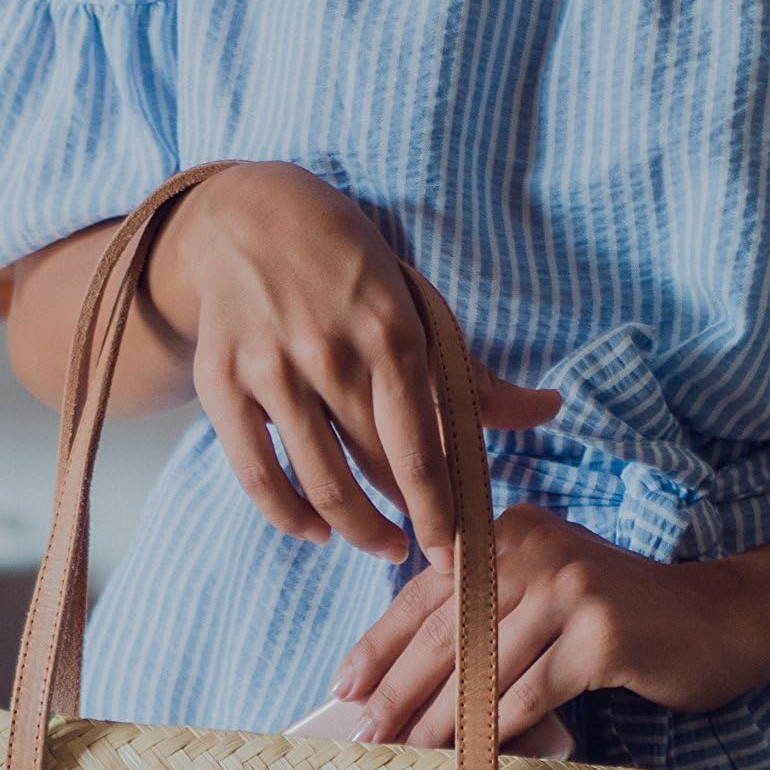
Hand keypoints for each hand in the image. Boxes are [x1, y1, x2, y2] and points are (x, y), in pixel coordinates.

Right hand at [146, 162, 562, 564]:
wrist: (246, 215)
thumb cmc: (344, 264)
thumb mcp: (413, 302)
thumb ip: (470, 372)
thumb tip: (547, 410)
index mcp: (390, 329)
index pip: (420, 446)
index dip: (439, 511)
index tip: (455, 554)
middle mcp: (329, 352)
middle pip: (375, 470)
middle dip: (405, 522)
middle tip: (422, 550)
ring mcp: (270, 370)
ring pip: (320, 481)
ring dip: (355, 529)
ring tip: (381, 545)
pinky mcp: (222, 384)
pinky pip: (257, 474)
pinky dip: (289, 515)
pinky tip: (316, 531)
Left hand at [328, 503, 769, 747]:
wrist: (721, 622)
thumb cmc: (621, 624)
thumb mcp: (544, 603)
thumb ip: (484, 619)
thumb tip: (404, 681)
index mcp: (510, 533)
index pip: (428, 592)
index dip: (381, 643)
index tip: (345, 687)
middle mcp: (534, 547)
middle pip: (448, 631)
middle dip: (400, 689)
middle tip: (365, 733)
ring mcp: (570, 586)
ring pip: (483, 668)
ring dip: (440, 720)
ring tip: (405, 754)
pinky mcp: (600, 633)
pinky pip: (529, 693)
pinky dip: (495, 731)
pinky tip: (470, 759)